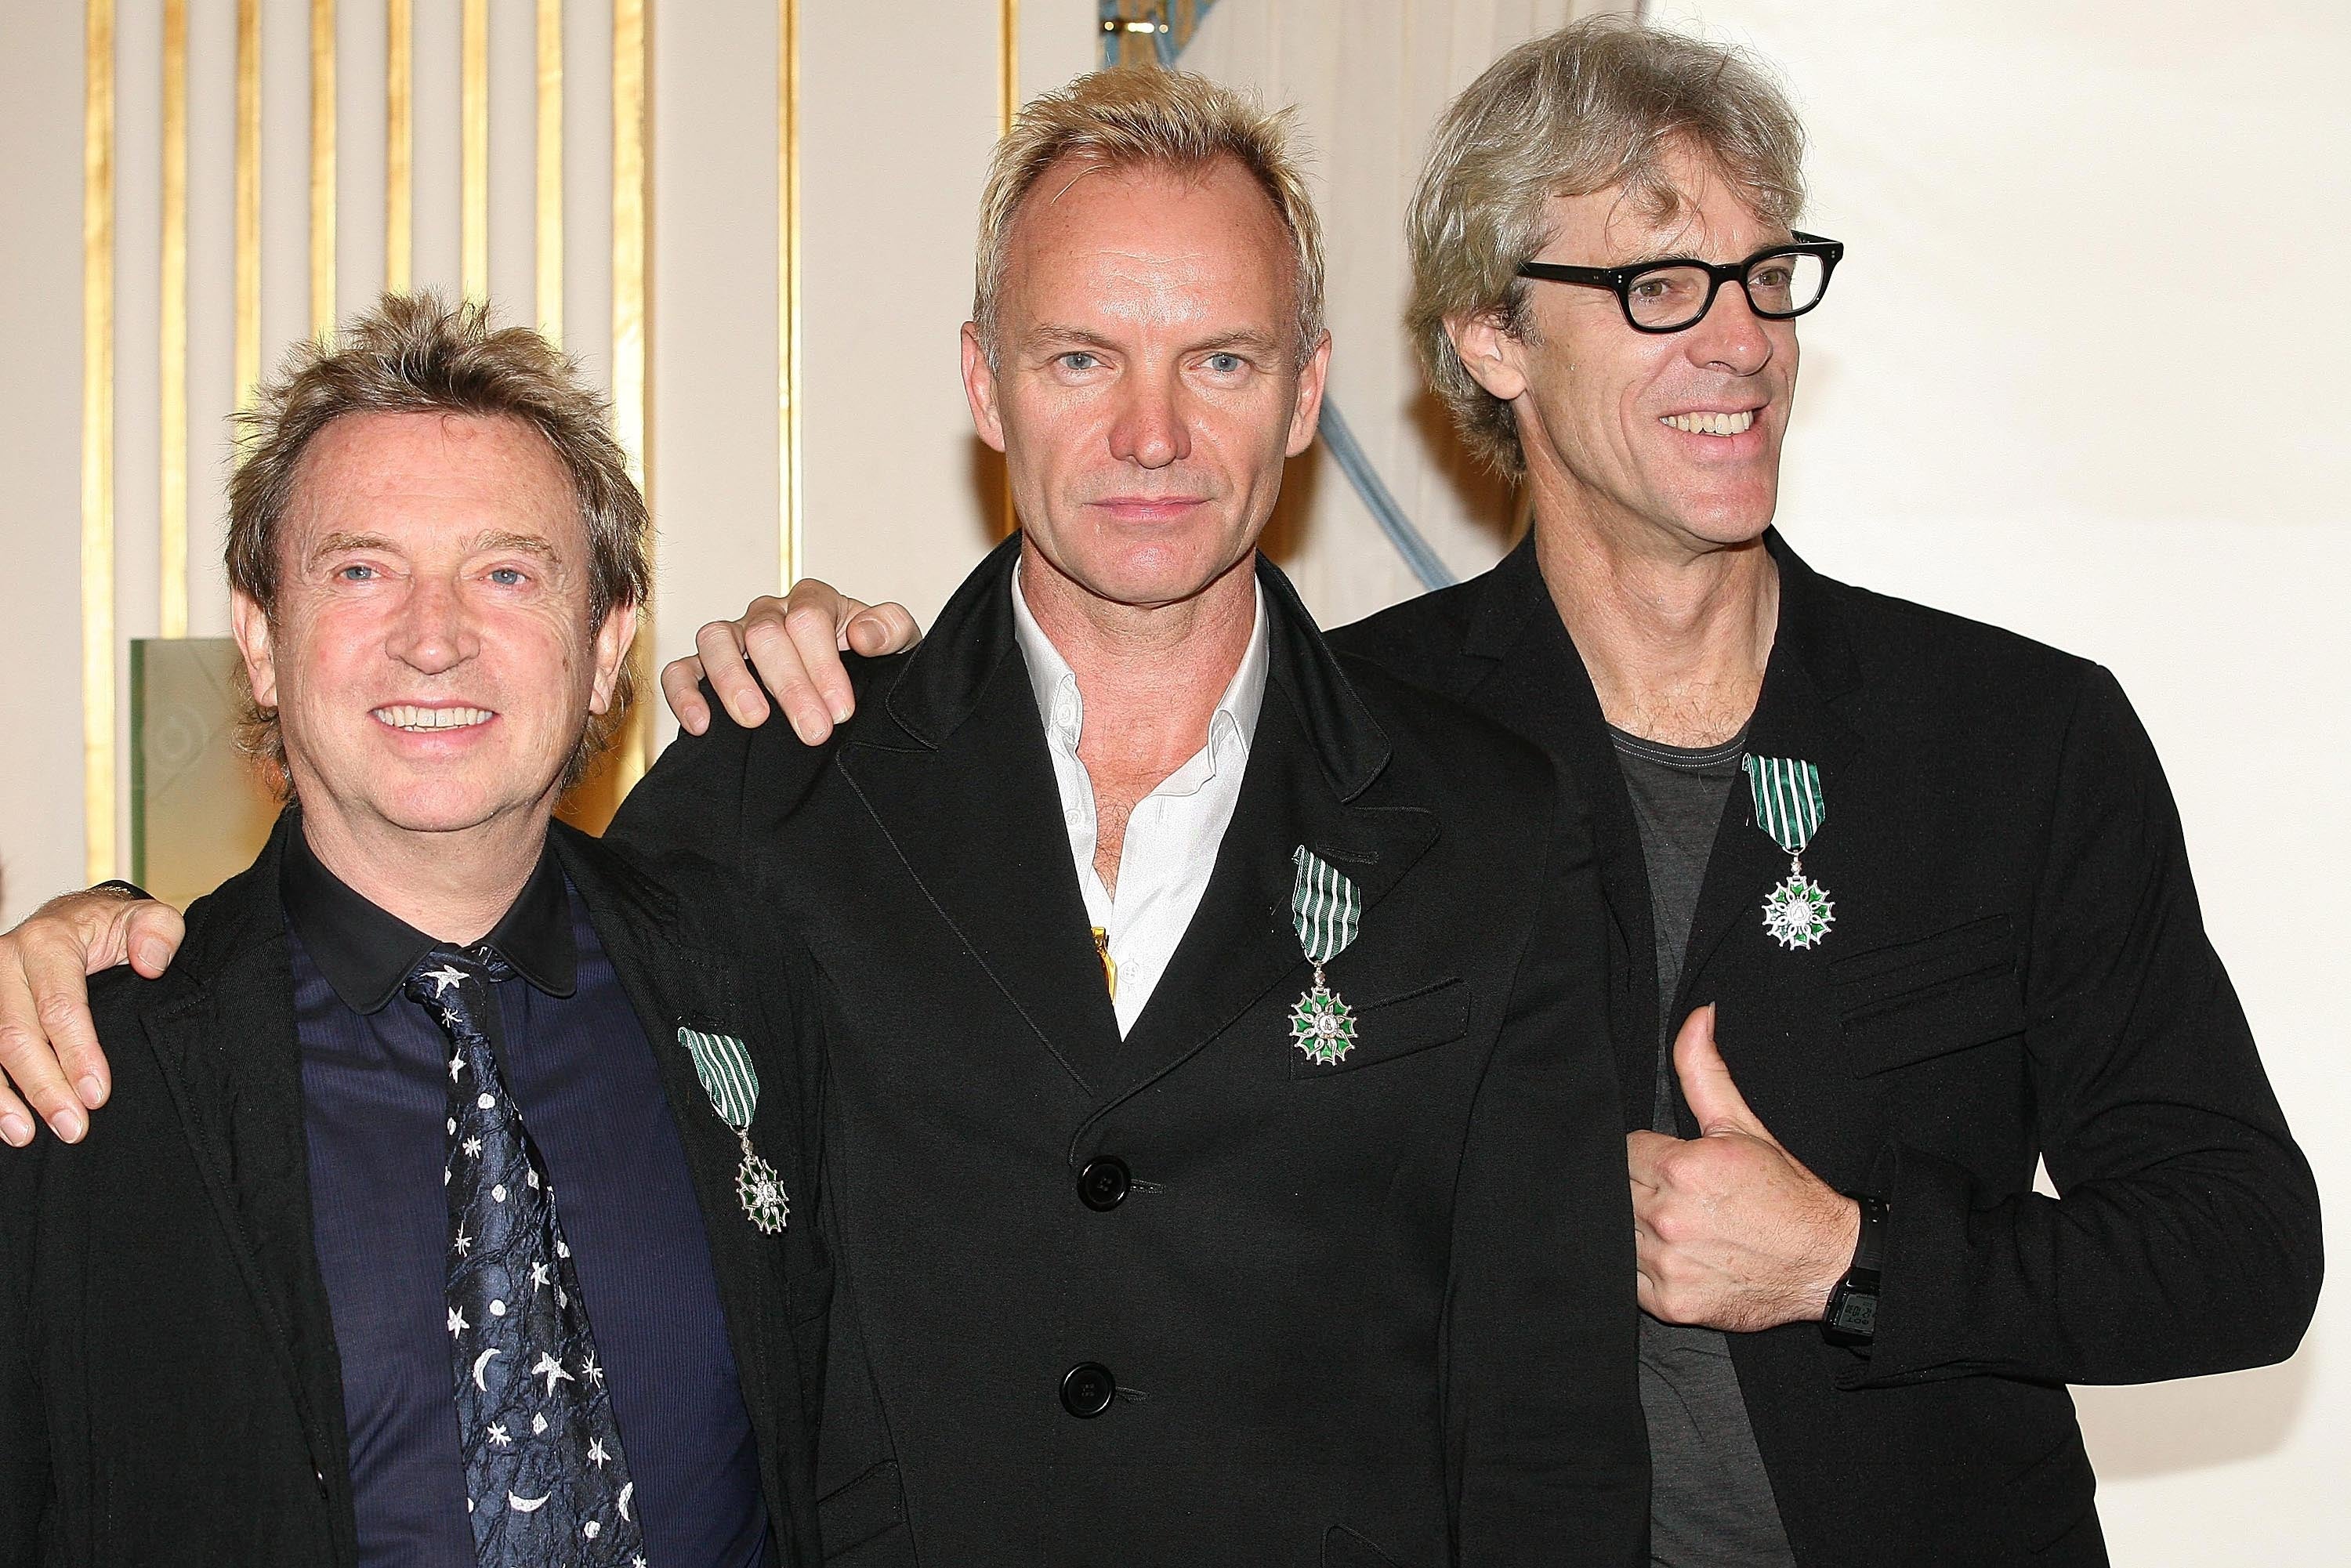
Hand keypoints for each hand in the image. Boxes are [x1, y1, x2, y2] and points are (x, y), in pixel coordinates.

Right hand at [0, 889, 184, 1145]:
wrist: (70, 918)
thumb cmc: (111, 928)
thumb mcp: (145, 918)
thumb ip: (158, 933)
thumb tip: (151, 964)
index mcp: (48, 943)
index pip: (60, 1005)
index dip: (78, 1053)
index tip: (97, 1095)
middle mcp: (6, 963)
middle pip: (16, 1034)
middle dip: (44, 1086)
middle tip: (73, 1127)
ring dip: (5, 1097)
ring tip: (27, 1135)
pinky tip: (7, 1122)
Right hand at [660, 578, 919, 742]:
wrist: (857, 687)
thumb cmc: (872, 665)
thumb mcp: (898, 645)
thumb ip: (890, 629)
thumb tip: (863, 635)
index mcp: (814, 602)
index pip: (808, 618)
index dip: (824, 665)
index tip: (842, 710)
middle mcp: (769, 614)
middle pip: (765, 633)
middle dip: (791, 685)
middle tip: (814, 731)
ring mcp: (734, 638)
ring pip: (715, 639)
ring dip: (733, 680)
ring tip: (755, 720)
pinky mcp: (705, 668)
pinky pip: (680, 669)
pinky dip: (683, 693)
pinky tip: (701, 725)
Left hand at [1627, 1004, 1859, 1331]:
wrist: (1826, 1262)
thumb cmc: (1785, 1193)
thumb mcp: (1743, 1125)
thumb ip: (1704, 1071)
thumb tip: (1697, 1017)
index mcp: (1683, 1167)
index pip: (1623, 1151)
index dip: (1646, 1156)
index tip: (1671, 1165)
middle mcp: (1670, 1216)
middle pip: (1616, 1192)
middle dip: (1639, 1189)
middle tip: (1677, 1196)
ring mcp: (1668, 1264)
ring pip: (1617, 1234)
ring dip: (1638, 1229)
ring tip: (1679, 1227)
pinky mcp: (1670, 1303)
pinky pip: (1629, 1279)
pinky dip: (1644, 1270)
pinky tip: (1677, 1257)